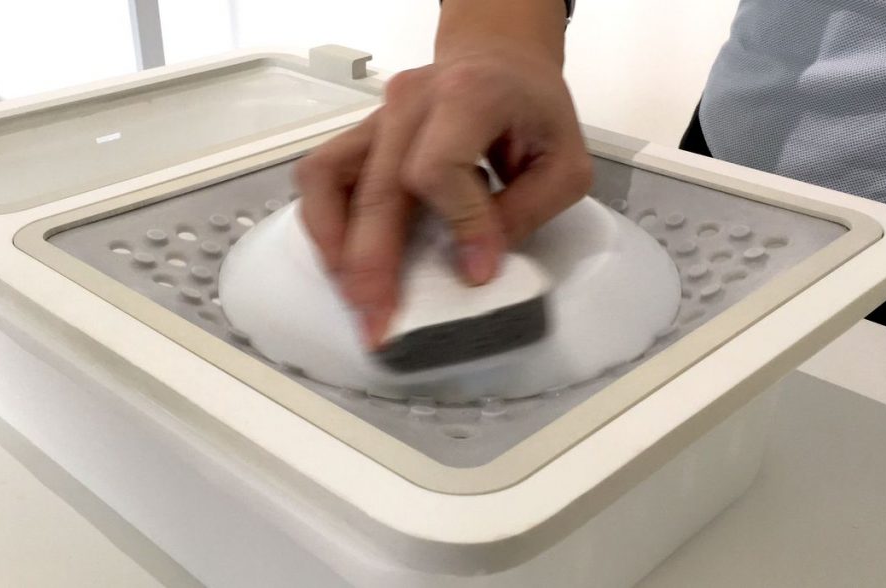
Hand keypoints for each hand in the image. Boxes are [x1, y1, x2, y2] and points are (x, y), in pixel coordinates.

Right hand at [295, 42, 591, 348]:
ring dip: (336, 246)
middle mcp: (411, 100)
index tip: (478, 271)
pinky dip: (324, 223)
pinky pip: (321, 176)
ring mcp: (376, 115)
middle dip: (374, 264)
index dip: (457, 225)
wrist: (499, 59)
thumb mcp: (565, 162)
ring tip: (353, 298)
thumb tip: (475, 266)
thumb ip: (527, 211)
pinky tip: (341, 262)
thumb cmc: (535, 111)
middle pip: (377, 186)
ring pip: (328, 178)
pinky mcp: (359, 133)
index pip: (439, 167)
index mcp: (470, 95)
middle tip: (379, 325)